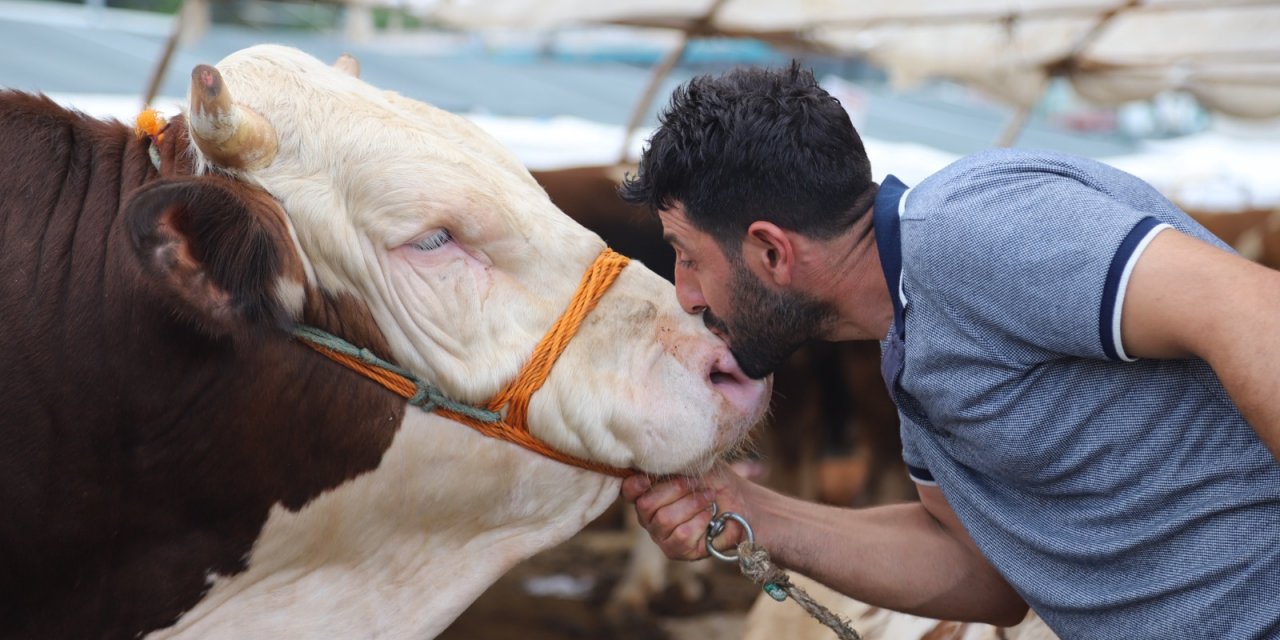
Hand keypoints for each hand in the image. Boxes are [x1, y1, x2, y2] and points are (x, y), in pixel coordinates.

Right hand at [621, 461, 755, 560]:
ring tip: (709, 499)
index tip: (647, 478)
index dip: (634, 486)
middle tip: (697, 483)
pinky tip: (710, 515)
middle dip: (675, 490)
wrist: (742, 503)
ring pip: (664, 520)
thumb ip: (671, 463)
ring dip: (692, 505)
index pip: (628, 492)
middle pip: (646, 506)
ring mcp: (661, 535)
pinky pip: (680, 536)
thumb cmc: (714, 480)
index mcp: (647, 492)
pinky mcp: (676, 551)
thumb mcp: (693, 465)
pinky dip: (699, 521)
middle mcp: (649, 516)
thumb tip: (658, 454)